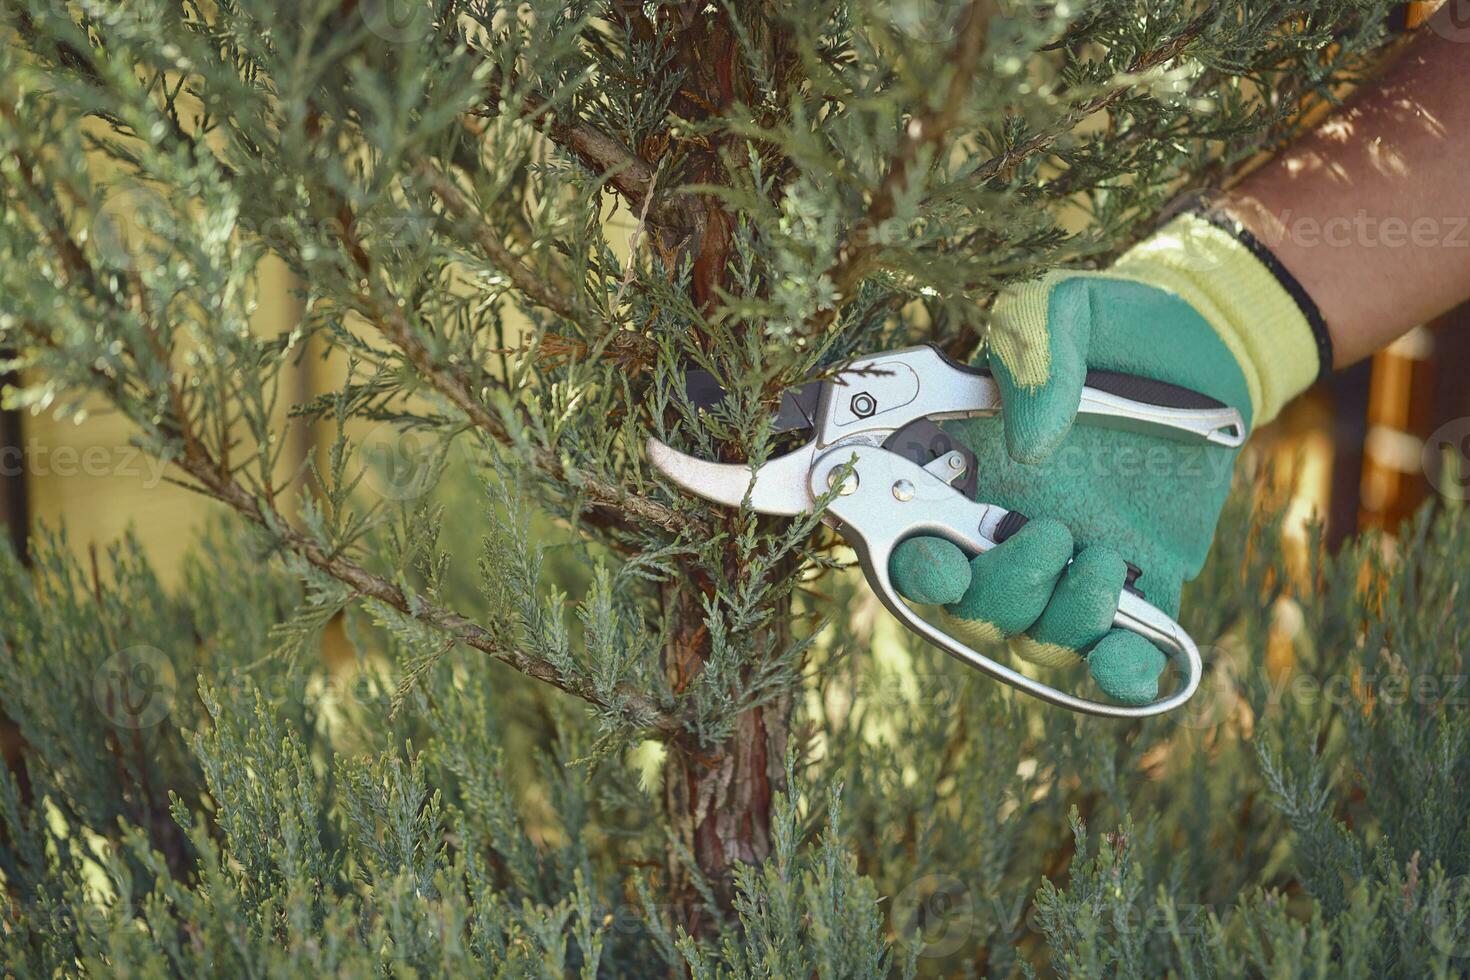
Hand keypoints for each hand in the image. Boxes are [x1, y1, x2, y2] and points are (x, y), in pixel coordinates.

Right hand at [890, 213, 1322, 703]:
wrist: (1203, 342)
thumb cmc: (1108, 324)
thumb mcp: (1056, 307)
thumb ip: (1030, 349)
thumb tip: (1030, 442)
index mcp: (964, 470)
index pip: (912, 540)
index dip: (914, 570)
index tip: (943, 564)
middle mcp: (1007, 527)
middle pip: (973, 606)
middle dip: (1002, 592)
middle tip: (1050, 533)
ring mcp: (1071, 561)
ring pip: (1037, 635)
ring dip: (1062, 619)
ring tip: (1102, 561)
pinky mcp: (1141, 582)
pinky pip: (1118, 650)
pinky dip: (1119, 672)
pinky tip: (1134, 666)